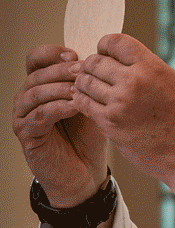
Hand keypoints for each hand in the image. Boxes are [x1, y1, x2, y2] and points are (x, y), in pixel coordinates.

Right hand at [12, 45, 107, 206]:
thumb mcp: (91, 107)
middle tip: (81, 71)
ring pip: (35, 92)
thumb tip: (97, 62)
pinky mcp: (26, 133)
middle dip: (60, 70)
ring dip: (59, 88)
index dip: (52, 53)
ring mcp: (24, 115)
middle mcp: (28, 98)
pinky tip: (74, 107)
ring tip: (80, 89)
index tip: (74, 54)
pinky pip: (39, 114)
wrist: (85, 174)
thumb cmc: (87, 140)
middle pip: (36, 73)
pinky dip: (57, 108)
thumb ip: (88, 86)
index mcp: (42, 87)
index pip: (36, 60)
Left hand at [70, 34, 174, 213]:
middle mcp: (133, 83)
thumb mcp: (174, 83)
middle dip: (93, 65)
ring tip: (94, 89)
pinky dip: (82, 100)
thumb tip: (122, 59)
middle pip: (95, 61)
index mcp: (151, 69)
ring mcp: (119, 105)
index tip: (107, 55)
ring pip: (84, 82)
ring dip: (85, 83)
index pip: (114, 41)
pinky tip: (91, 102)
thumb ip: (146, 67)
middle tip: (98, 74)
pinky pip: (83, 104)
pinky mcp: (110, 125)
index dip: (106, 46)